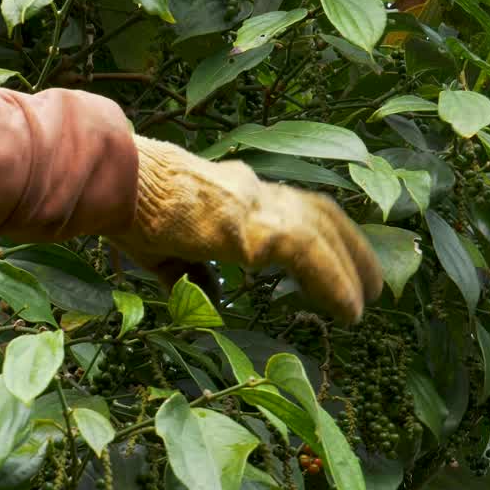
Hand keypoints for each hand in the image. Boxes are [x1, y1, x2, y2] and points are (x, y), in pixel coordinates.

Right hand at [109, 135, 383, 323]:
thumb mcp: (163, 250)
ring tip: (366, 302)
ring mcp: (255, 205)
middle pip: (319, 213)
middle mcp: (253, 191)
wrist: (117, 181)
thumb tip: (207, 296)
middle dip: (350, 246)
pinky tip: (348, 308)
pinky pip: (308, 254)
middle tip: (372, 284)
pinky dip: (334, 280)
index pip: (290, 209)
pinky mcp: (252, 226)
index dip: (319, 234)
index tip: (336, 260)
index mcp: (233, 195)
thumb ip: (191, 274)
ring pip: (322, 231)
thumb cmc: (127, 210)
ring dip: (352, 266)